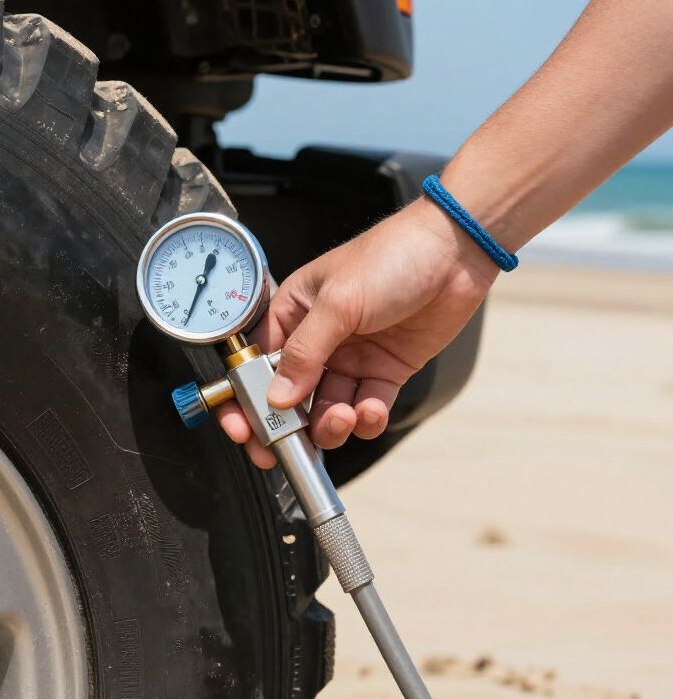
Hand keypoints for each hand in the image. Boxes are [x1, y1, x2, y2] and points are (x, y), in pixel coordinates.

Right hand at [217, 197, 498, 467]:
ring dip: (330, 423)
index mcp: (293, 312)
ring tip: (340, 418)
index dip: (247, 398)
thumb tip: (277, 396)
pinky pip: (367, 408)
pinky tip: (371, 409)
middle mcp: (318, 339)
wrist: (454, 252)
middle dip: (287, 424)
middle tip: (285, 446)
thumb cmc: (391, 256)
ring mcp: (352, 357)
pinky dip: (367, 418)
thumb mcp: (338, 302)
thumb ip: (305, 353)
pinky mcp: (385, 369)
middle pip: (290, 395)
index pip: (258, 363)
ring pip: (328, 408)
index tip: (244, 428)